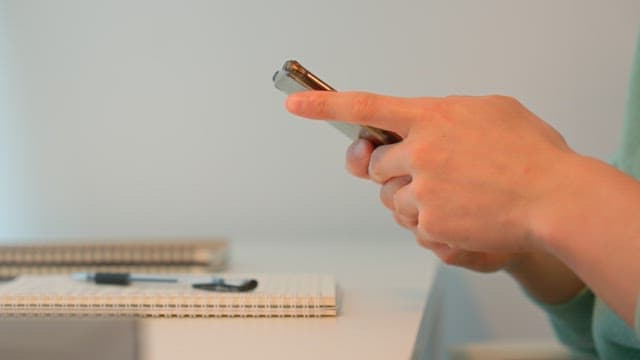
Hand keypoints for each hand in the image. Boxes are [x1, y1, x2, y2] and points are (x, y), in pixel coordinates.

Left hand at [288, 92, 577, 252]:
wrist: (555, 200)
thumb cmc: (531, 154)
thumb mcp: (490, 110)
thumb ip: (446, 113)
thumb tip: (422, 123)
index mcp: (431, 117)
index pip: (365, 107)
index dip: (324, 106)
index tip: (295, 104)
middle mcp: (420, 153)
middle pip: (375, 165)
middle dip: (393, 169)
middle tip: (425, 170)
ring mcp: (423, 191)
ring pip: (392, 199)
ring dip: (413, 198)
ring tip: (454, 194)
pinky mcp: (429, 225)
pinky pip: (412, 226)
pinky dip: (430, 223)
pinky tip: (461, 214)